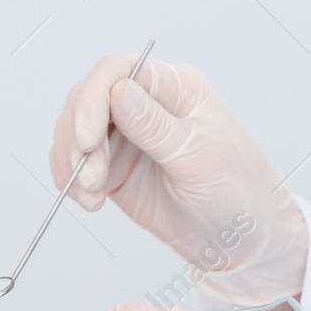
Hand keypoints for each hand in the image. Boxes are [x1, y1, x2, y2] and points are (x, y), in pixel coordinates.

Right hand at [50, 54, 308, 304]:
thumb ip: (155, 126)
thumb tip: (118, 92)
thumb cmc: (236, 191)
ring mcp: (126, 134)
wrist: (239, 239)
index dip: (93, 99)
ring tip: (90, 196)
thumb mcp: (199, 156)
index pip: (118, 71)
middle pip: (87, 98)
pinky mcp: (113, 165)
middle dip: (78, 138)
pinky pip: (76, 161)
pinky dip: (71, 179)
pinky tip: (88, 201)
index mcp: (174, 86)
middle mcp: (146, 103)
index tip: (87, 140)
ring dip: (71, 162)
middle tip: (90, 179)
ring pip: (74, 129)